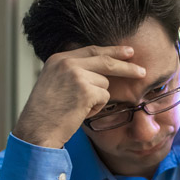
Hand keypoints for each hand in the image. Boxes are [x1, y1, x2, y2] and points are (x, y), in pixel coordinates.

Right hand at [13, 45, 145, 147]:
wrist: (36, 129)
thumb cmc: (47, 112)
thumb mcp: (55, 82)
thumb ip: (74, 72)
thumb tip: (102, 71)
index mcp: (59, 59)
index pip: (92, 50)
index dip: (112, 51)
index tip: (128, 51)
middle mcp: (67, 63)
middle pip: (106, 60)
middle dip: (127, 66)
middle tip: (142, 71)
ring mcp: (76, 74)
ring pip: (105, 84)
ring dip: (98, 98)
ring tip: (78, 107)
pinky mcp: (85, 90)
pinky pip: (104, 97)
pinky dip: (96, 108)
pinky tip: (80, 113)